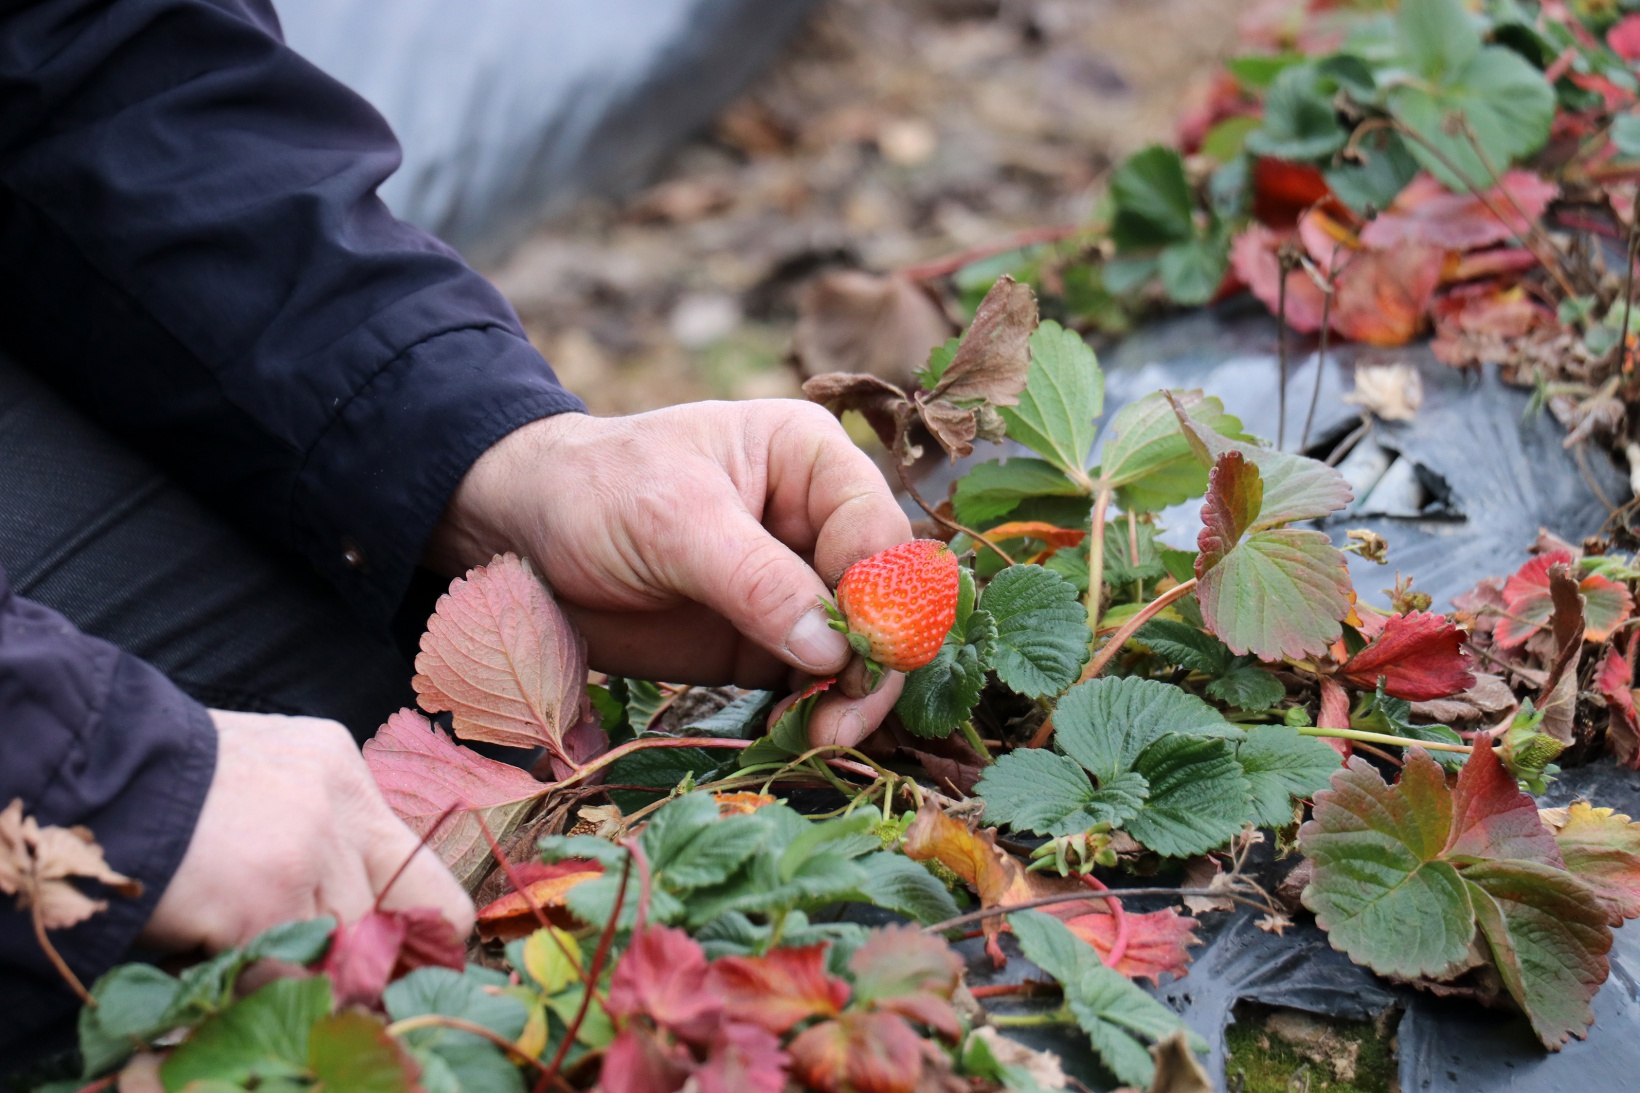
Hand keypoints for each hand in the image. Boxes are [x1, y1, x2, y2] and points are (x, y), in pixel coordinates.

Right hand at [138, 710, 474, 952]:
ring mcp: (309, 851)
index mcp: (345, 773)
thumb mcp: (264, 776)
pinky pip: (284, 971)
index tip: (387, 963)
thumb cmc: (165, 783)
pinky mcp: (265, 896)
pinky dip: (247, 978)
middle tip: (332, 980)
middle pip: (399, 920)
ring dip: (296, 969)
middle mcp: (342, 807)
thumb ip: (318, 831)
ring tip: (239, 944)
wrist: (92, 772)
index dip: (411, 931)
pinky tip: (206, 947)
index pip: (425, 876)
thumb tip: (354, 920)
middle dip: (373, 962)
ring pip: (342, 952)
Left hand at [426, 400, 913, 747]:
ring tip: (819, 738)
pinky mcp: (766, 643)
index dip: (886, 599)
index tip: (864, 658)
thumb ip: (754, 580)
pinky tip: (794, 737)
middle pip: (884, 602)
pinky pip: (815, 685)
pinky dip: (814, 714)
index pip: (879, 534)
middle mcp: (818, 522)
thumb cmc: (595, 492)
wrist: (520, 532)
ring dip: (851, 699)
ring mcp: (795, 587)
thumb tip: (833, 651)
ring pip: (858, 652)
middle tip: (844, 721)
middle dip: (875, 663)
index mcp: (812, 462)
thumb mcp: (673, 521)